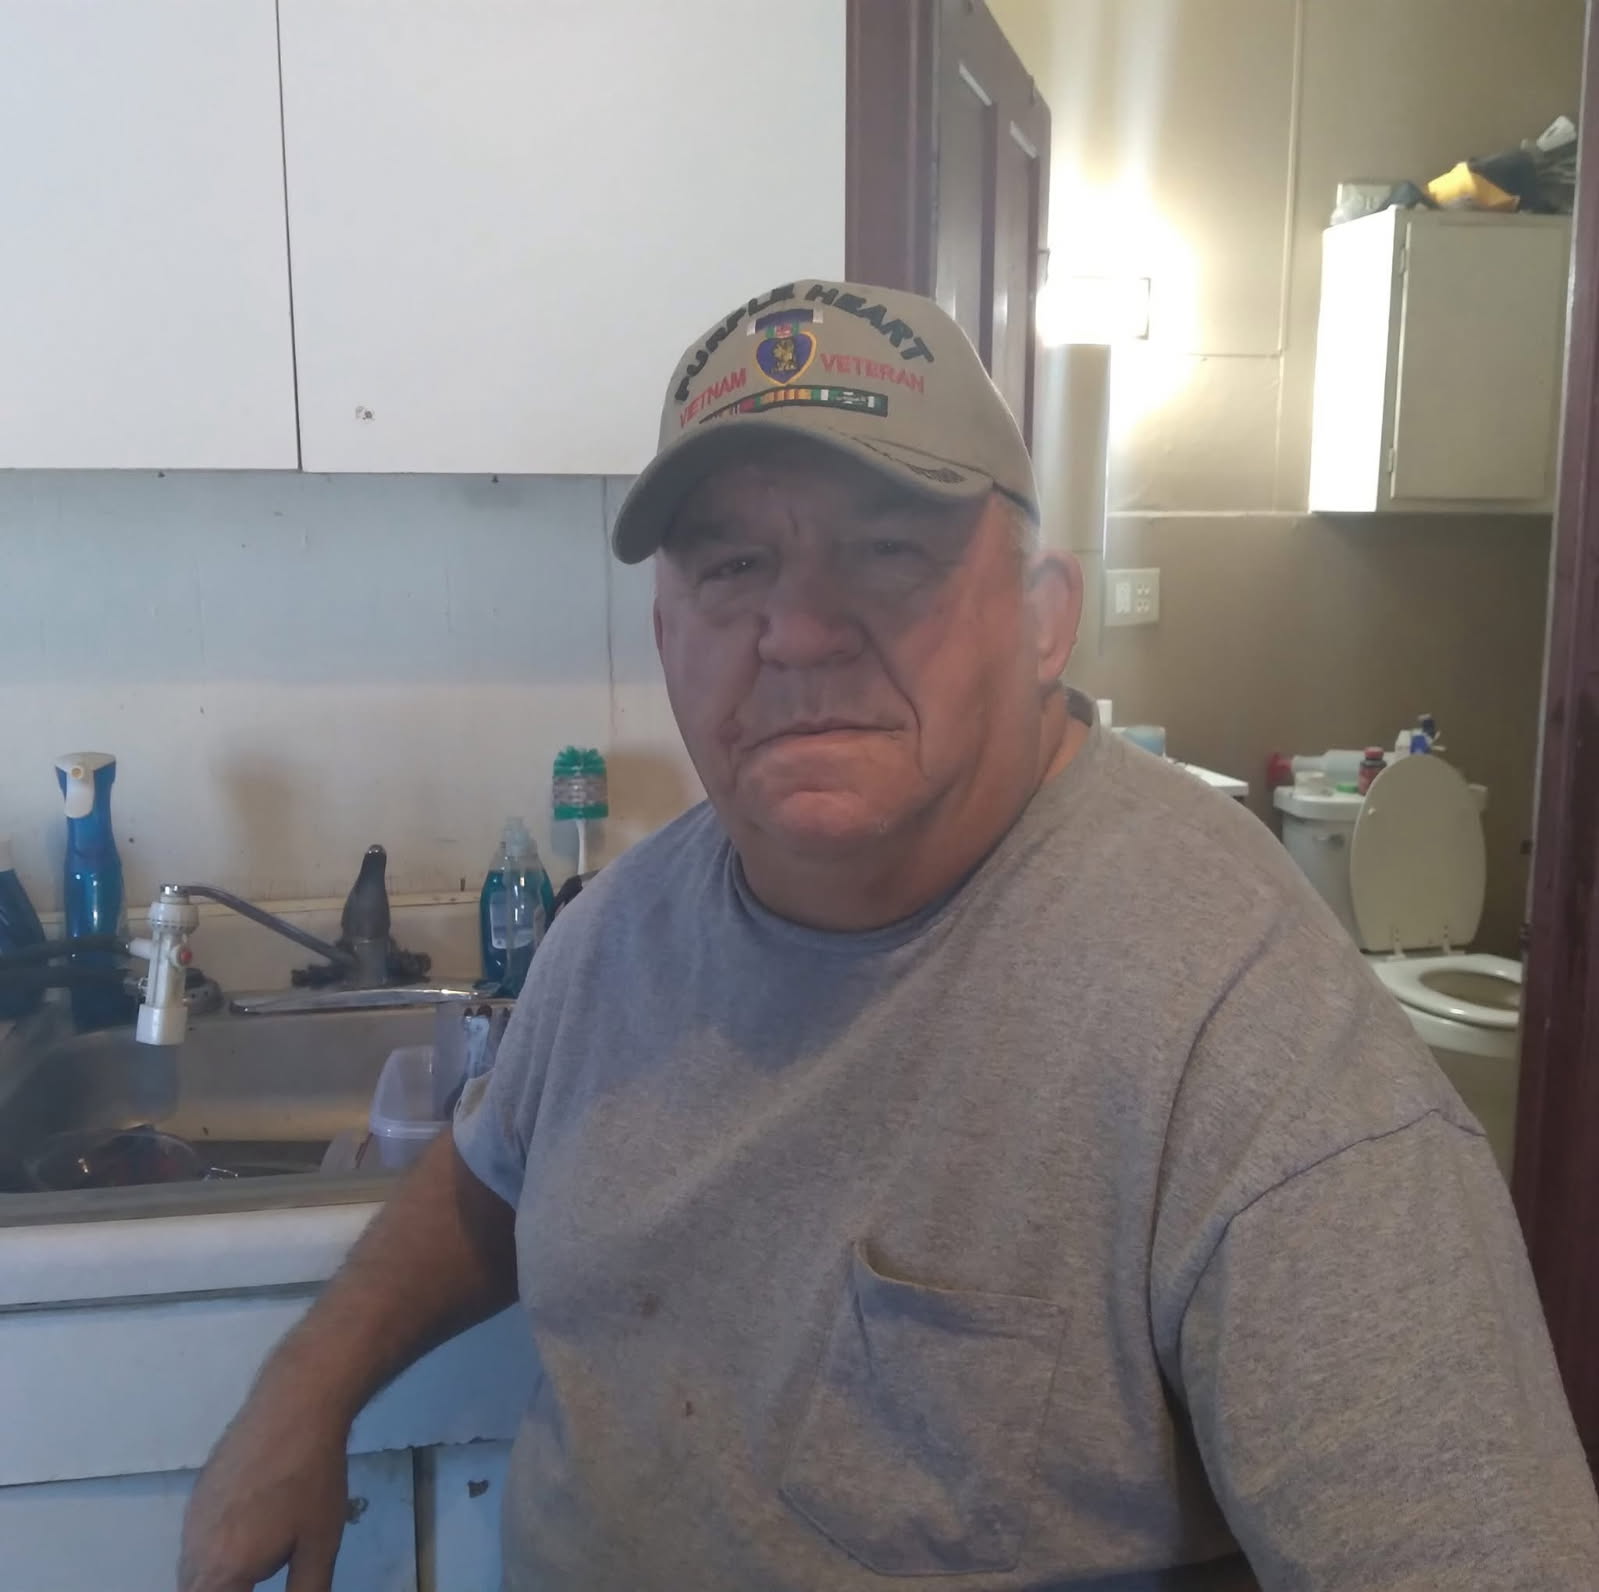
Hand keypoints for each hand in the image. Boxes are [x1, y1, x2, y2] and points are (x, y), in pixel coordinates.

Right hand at [178, 1398, 349, 1591]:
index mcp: (222, 1570)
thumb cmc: (312, 1479)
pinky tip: (248, 1533)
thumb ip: (307, 1590)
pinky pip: (195, 1540)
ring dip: (216, 1579)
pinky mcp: (199, 1493)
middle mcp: (196, 1549)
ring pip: (191, 1571)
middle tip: (254, 1579)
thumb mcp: (320, 1545)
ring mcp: (193, 1517)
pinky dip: (213, 1553)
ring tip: (253, 1568)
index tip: (256, 1583)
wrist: (295, 1407)